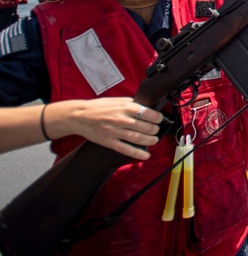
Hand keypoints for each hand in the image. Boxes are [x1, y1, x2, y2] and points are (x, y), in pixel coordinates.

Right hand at [50, 98, 164, 160]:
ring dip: (150, 141)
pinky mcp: (109, 141)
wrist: (79, 116)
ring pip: (138, 138)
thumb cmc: (99, 107)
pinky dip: (137, 153)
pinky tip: (145, 155)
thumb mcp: (117, 100)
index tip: (159, 119)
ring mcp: (115, 131)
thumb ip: (132, 104)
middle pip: (145, 127)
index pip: (148, 113)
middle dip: (154, 130)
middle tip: (156, 130)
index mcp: (125, 107)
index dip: (157, 118)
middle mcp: (121, 119)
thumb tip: (147, 108)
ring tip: (154, 140)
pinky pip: (126, 149)